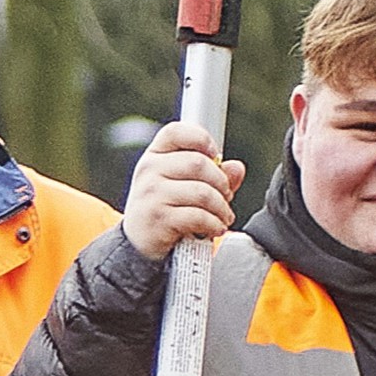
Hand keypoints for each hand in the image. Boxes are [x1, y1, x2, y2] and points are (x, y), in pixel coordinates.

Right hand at [122, 120, 243, 261]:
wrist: (139, 244)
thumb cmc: (165, 209)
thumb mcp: (185, 186)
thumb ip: (214, 175)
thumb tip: (236, 167)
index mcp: (154, 156)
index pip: (176, 132)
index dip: (200, 138)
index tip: (214, 155)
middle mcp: (148, 170)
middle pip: (198, 163)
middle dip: (221, 182)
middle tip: (225, 196)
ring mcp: (151, 194)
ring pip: (202, 192)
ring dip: (221, 207)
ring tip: (223, 216)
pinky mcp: (158, 218)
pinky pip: (198, 216)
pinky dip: (214, 224)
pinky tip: (215, 228)